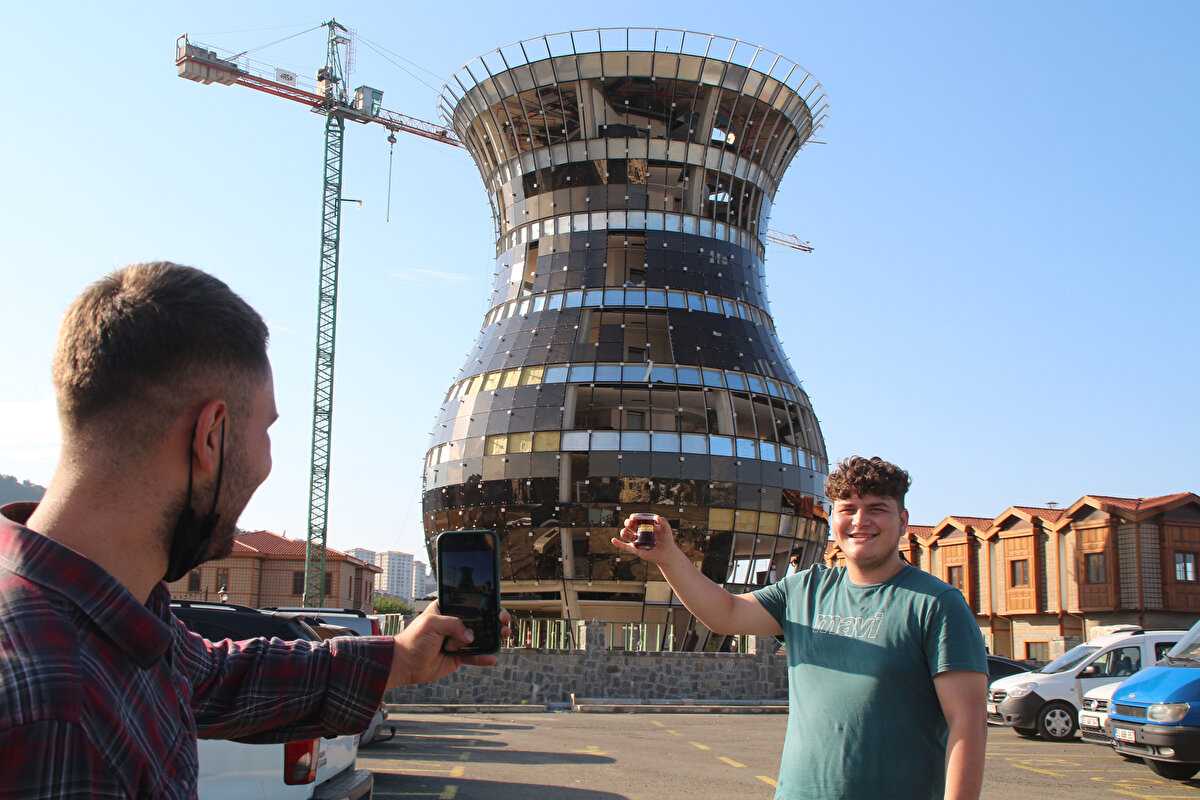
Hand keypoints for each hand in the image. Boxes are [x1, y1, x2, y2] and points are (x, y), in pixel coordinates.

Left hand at [386, 603, 511, 687]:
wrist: (405, 664)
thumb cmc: (413, 639)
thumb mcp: (431, 624)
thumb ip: (452, 624)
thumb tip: (470, 636)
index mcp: (447, 610)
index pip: (468, 604)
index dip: (484, 605)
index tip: (496, 606)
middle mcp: (454, 624)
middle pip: (479, 621)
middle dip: (493, 621)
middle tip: (503, 622)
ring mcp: (457, 640)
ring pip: (480, 638)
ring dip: (493, 638)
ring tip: (504, 636)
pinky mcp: (458, 656)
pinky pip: (474, 656)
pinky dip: (484, 657)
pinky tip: (492, 657)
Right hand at [611, 514, 679, 564]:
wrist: (666, 553)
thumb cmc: (666, 540)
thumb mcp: (667, 530)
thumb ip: (664, 523)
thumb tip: (658, 517)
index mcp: (645, 525)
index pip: (637, 519)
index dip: (634, 517)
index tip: (634, 517)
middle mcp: (639, 531)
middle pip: (630, 526)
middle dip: (628, 523)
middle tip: (630, 523)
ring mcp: (636, 540)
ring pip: (627, 535)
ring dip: (624, 533)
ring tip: (624, 531)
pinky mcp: (635, 549)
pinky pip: (625, 546)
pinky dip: (618, 544)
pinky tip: (613, 540)